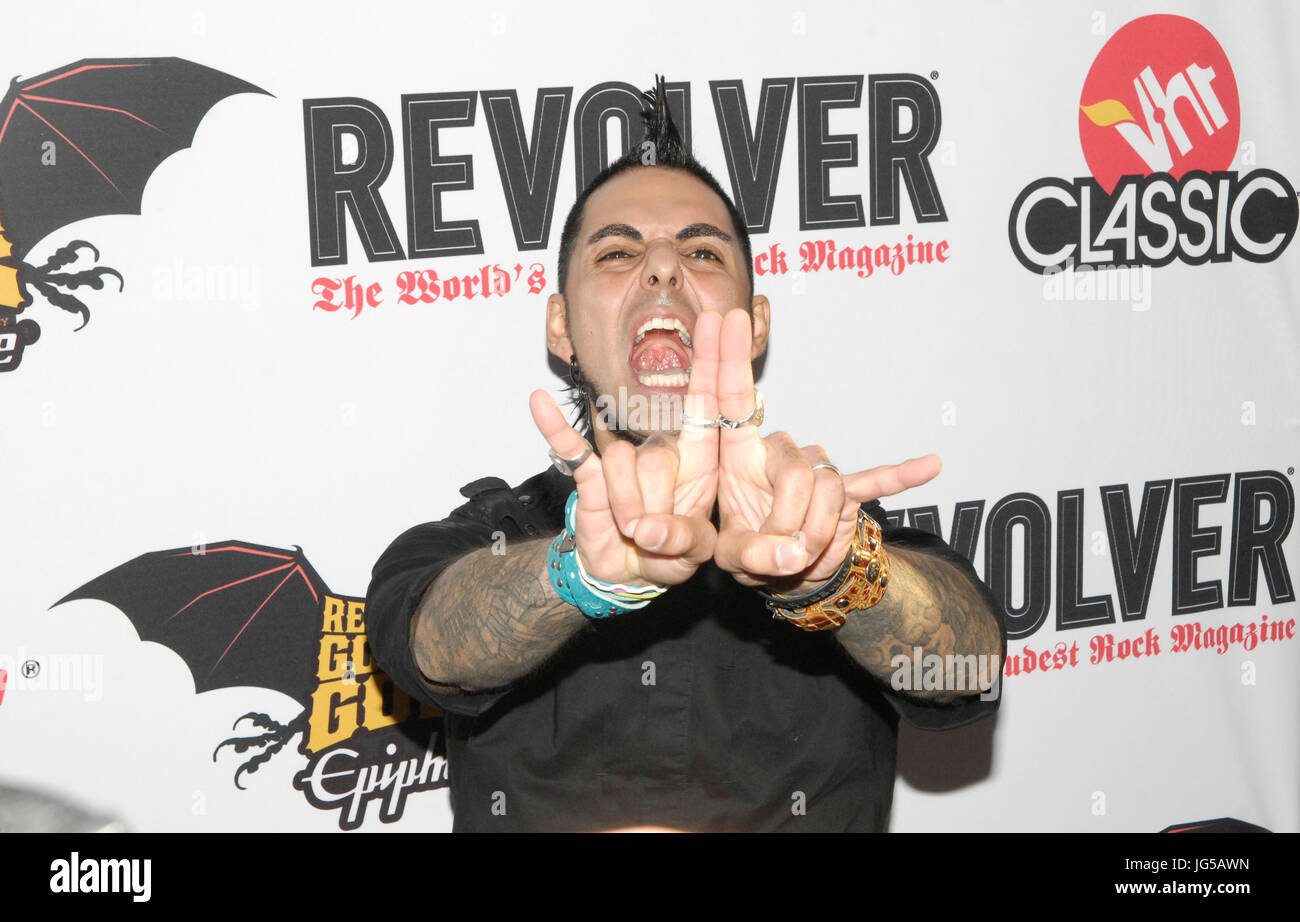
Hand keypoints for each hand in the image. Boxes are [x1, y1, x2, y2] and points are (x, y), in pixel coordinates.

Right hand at [528, 311, 723, 587]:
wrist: (628, 570)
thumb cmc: (671, 551)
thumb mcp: (691, 550)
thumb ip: (682, 538)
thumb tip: (647, 531)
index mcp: (699, 457)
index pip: (710, 400)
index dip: (718, 360)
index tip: (725, 318)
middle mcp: (662, 448)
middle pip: (658, 458)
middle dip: (657, 508)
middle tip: (656, 532)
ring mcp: (624, 456)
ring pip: (620, 466)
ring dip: (624, 509)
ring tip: (632, 530)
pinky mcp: (590, 472)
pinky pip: (571, 447)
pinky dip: (554, 427)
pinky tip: (539, 403)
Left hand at [708, 308, 940, 592]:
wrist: (787, 570)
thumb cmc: (751, 552)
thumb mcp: (736, 559)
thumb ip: (755, 555)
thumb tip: (792, 554)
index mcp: (737, 455)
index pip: (730, 397)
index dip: (726, 357)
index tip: (728, 316)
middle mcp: (777, 451)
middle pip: (794, 467)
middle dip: (789, 520)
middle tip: (781, 555)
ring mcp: (814, 467)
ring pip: (826, 485)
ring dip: (816, 531)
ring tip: (800, 556)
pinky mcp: (845, 490)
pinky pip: (874, 479)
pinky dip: (899, 476)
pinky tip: (931, 465)